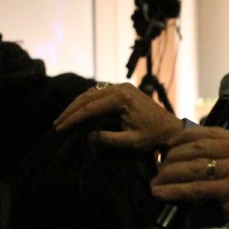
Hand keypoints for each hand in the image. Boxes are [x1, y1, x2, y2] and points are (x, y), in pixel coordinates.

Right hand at [54, 82, 183, 151]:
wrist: (171, 128)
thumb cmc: (153, 137)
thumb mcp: (131, 142)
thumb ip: (109, 139)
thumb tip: (87, 136)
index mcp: (122, 98)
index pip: (90, 108)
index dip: (73, 119)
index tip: (60, 128)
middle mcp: (120, 87)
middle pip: (88, 97)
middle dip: (71, 110)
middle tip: (57, 123)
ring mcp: (121, 87)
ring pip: (91, 93)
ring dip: (76, 105)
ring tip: (63, 118)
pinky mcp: (123, 90)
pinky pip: (99, 94)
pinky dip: (86, 102)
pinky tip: (78, 111)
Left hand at [151, 126, 228, 228]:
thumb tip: (192, 165)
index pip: (212, 132)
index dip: (184, 137)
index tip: (168, 147)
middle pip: (200, 147)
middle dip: (173, 157)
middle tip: (158, 168)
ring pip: (195, 167)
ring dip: (169, 174)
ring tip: (155, 182)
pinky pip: (197, 188)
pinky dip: (175, 190)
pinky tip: (161, 193)